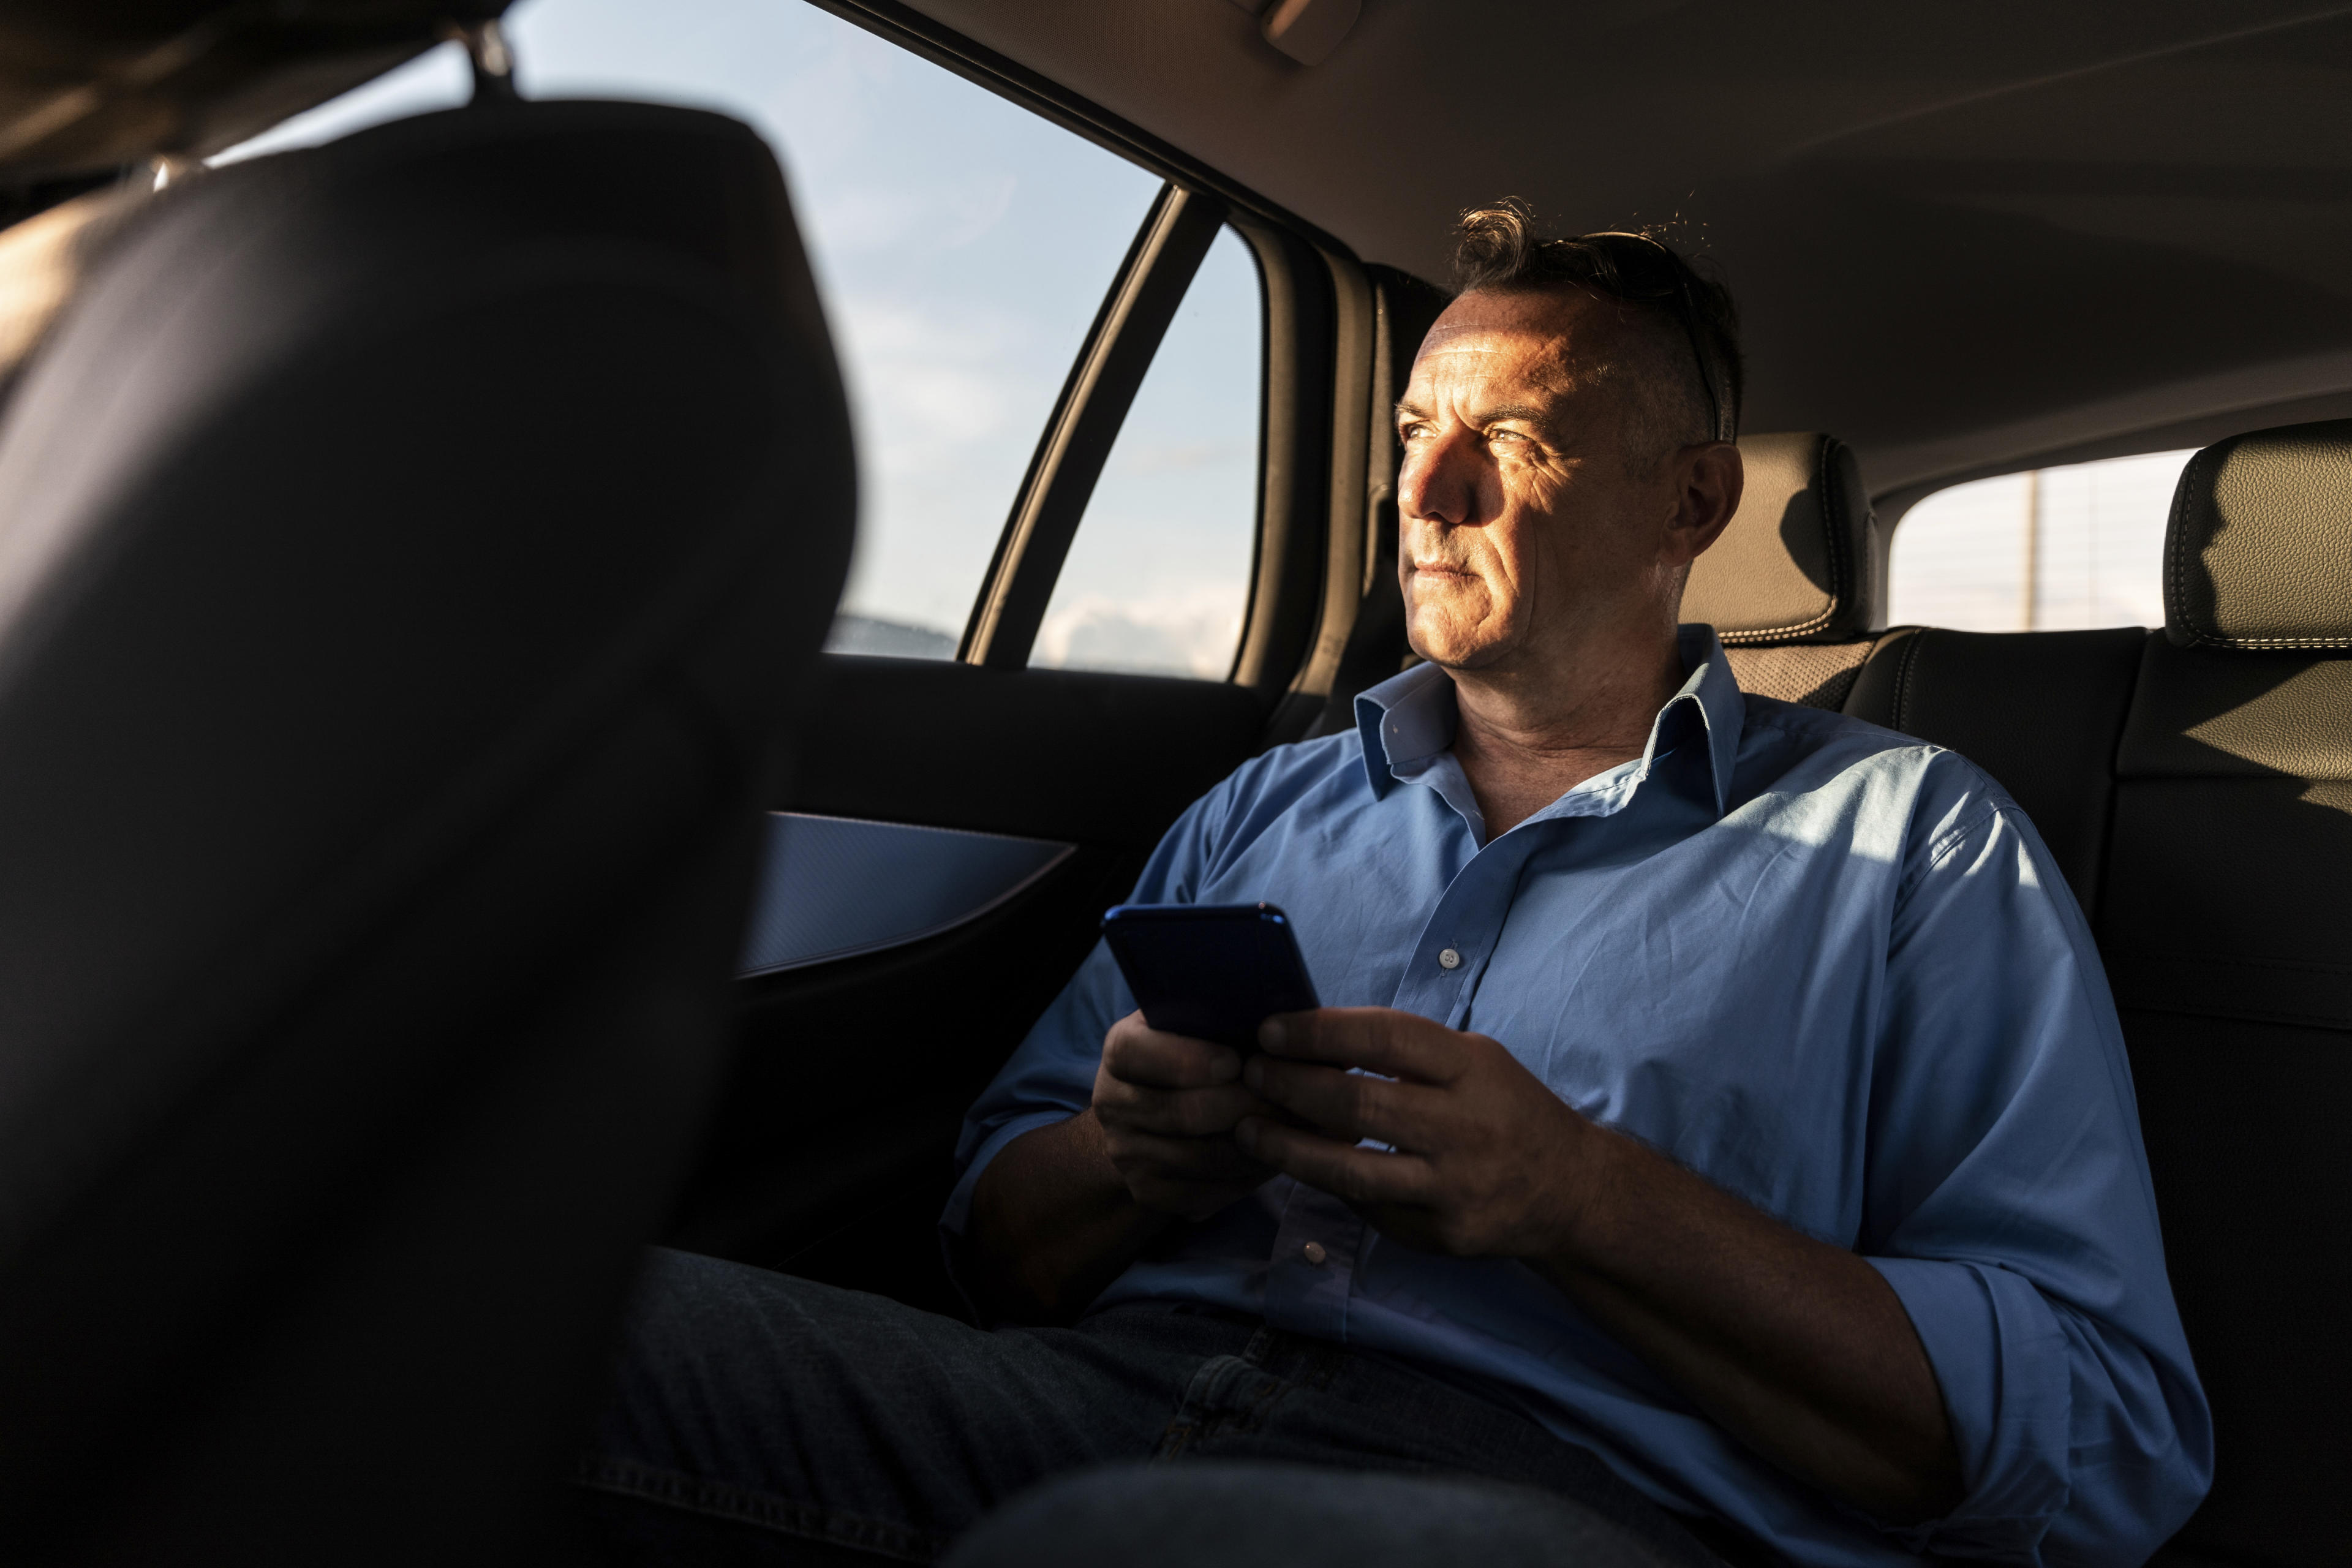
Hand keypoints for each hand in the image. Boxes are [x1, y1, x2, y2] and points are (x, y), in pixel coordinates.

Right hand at [1091, 1011, 1276, 1220]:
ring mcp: (1126, 1152)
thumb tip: (1282, 1021)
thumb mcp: (1194, 1025)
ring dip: (1255, 1146)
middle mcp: (1113, 1102)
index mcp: (1121, 1052)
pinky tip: (1273, 1159)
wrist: (1151, 1114)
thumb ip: (1220, 1017)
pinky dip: (1244, 1180)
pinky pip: (1202, 1193)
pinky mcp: (1146, 1190)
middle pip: (1180, 1113)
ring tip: (1294, 1130)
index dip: (1186, 1059)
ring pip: (1199, 1158)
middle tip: (1290, 1099)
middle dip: (1242, 1106)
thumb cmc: (1192, 1055)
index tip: (1234, 1062)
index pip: (1137, 1053)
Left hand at [1236, 1007, 1596, 1257]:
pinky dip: (1328, 1185)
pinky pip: (1369, 1208)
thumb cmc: (1505, 1110)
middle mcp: (1466, 1128)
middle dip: (1292, 1087)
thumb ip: (1406, 1053)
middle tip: (1251, 1074)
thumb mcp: (1473, 1061)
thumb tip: (1313, 1040)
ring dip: (1289, 1147)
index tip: (1271, 1030)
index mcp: (1472, 1069)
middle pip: (1359, 1105)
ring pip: (1352, 1171)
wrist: (1569, 1190)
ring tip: (1248, 1128)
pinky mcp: (1443, 1234)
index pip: (1385, 1038)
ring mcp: (1455, 1187)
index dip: (1321, 1032)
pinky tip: (1297, 1166)